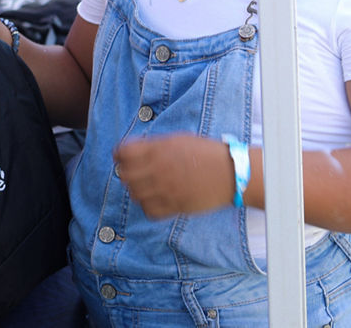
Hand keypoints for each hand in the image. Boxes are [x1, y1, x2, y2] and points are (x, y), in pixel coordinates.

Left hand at [113, 134, 234, 218]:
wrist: (230, 172)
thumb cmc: (206, 153)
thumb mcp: (178, 140)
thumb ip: (154, 145)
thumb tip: (134, 150)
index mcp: (158, 149)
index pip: (123, 153)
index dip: (120, 154)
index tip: (122, 156)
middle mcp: (159, 169)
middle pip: (125, 175)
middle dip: (125, 172)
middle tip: (132, 172)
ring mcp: (166, 189)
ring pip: (135, 194)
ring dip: (136, 190)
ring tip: (144, 186)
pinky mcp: (175, 206)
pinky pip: (150, 211)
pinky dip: (148, 206)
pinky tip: (154, 199)